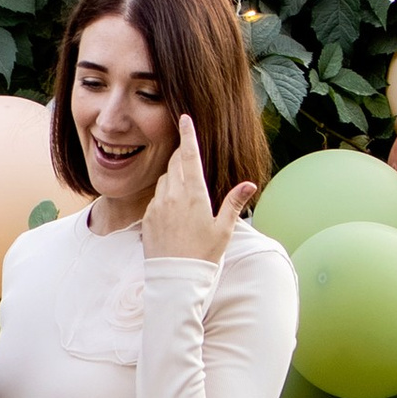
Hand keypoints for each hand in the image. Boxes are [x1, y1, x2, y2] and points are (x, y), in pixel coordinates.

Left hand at [141, 113, 256, 262]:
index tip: (184, 118)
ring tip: (186, 194)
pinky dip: (164, 197)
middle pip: (175, 164)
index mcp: (194, 194)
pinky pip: (155, 199)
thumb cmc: (204, 255)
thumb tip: (249, 185)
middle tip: (190, 156)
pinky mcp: (146, 218)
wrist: (175, 279)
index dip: (187, 135)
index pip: (189, 156)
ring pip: (164, 180)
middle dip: (182, 156)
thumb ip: (234, 204)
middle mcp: (172, 196)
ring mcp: (157, 206)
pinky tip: (174, 212)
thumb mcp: (224, 229)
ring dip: (174, 178)